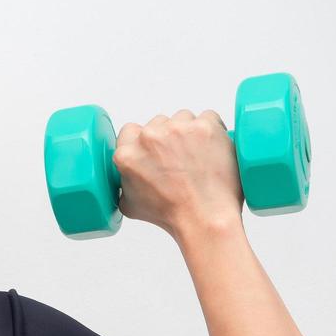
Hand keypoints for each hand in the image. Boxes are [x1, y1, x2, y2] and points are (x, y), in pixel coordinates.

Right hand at [114, 110, 243, 237]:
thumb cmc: (171, 214)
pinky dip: (211, 131)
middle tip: (179, 158)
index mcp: (127, 154)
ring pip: (182, 119)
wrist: (204, 217)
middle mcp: (149, 137)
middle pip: (158, 123)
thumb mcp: (130, 204)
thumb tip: (128, 176)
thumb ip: (124, 181)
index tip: (154, 150)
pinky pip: (208, 117)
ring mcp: (178, 129)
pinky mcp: (205, 126)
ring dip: (188, 132)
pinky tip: (211, 149)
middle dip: (167, 138)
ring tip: (197, 156)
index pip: (130, 131)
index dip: (143, 141)